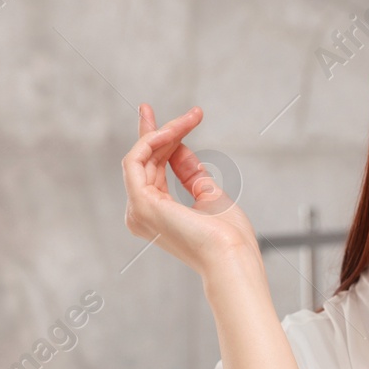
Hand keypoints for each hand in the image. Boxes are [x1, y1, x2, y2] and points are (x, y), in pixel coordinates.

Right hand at [122, 103, 258, 275]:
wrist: (232, 256)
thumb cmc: (228, 237)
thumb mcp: (209, 196)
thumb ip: (191, 174)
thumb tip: (180, 148)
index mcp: (157, 215)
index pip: (152, 170)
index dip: (160, 142)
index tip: (177, 121)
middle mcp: (141, 214)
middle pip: (145, 160)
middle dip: (162, 130)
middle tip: (189, 111)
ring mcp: (138, 210)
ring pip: (141, 155)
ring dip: (166, 132)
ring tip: (191, 118)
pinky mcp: (141, 202)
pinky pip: (136, 159)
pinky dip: (152, 140)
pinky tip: (172, 130)